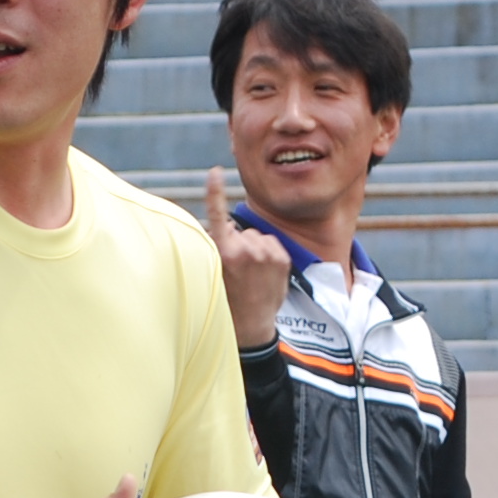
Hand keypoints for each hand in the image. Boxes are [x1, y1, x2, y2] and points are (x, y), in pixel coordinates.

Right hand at [208, 168, 291, 350]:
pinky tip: (263, 273)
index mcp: (225, 253)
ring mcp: (268, 253)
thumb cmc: (228, 301)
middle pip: (239, 231)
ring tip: (251, 274)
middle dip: (237, 243)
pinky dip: (267, 253)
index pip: (217, 216)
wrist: (252, 325)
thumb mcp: (214, 274)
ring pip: (256, 237)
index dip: (214, 192)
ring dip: (253, 249)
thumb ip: (217, 249)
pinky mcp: (282, 258)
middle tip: (236, 270)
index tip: (214, 172)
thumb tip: (224, 229)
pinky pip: (271, 243)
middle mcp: (247, 250)